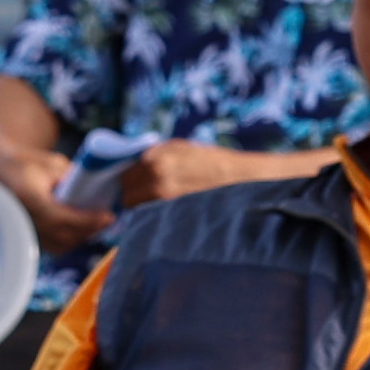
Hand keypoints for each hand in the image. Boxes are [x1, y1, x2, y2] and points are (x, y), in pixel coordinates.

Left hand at [111, 141, 298, 212]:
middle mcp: (157, 176)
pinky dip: (156, 220)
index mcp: (156, 157)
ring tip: (160, 209)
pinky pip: (154, 221)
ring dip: (144, 210)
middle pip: (127, 195)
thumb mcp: (181, 148)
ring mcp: (166, 198)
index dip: (127, 183)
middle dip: (133, 198)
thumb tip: (129, 168)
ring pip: (138, 210)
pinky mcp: (176, 215)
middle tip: (147, 202)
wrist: (246, 180)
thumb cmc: (214, 163)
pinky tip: (169, 217)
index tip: (132, 189)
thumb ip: (154, 156)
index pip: (123, 176)